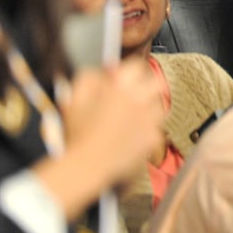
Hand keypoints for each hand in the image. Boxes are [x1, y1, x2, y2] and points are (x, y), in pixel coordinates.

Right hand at [59, 62, 164, 193]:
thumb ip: (89, 77)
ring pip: (159, 105)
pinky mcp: (154, 137)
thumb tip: (102, 72)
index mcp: (123, 87)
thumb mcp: (74, 98)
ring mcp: (151, 119)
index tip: (117, 78)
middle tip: (129, 94)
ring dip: (148, 106)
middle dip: (145, 85)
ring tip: (129, 116)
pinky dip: (147, 128)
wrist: (87, 166)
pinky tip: (131, 134)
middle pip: (156, 82)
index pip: (136, 66)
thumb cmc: (78, 133)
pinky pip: (156, 127)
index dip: (125, 71)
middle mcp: (142, 100)